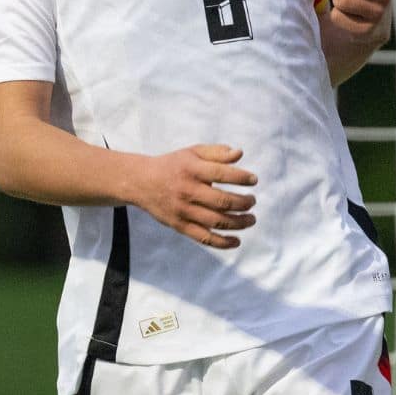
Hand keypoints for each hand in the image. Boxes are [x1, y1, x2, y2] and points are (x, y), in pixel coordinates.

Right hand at [130, 145, 257, 249]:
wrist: (141, 182)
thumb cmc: (174, 165)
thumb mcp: (192, 152)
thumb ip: (217, 153)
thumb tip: (240, 153)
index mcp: (192, 169)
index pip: (222, 174)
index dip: (242, 177)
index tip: (254, 180)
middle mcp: (187, 190)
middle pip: (222, 201)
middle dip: (244, 203)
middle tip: (252, 201)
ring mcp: (183, 210)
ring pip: (217, 222)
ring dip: (239, 223)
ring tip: (251, 219)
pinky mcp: (179, 226)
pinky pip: (204, 238)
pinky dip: (223, 242)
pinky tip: (237, 240)